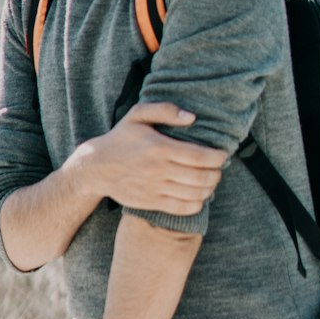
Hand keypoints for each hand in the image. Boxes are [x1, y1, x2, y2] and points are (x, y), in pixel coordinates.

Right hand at [73, 102, 226, 214]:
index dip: (216, 157)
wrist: (96, 167)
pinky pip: (180, 208)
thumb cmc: (121, 137)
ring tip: (211, 181)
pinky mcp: (150, 202)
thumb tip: (192, 117)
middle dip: (216, 174)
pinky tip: (199, 196)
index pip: (198, 155)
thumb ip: (165, 110)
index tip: (223, 155)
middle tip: (219, 169)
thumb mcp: (138, 115)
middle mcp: (158, 169)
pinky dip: (196, 204)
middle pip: (199, 176)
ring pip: (193, 194)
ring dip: (209, 188)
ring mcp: (154, 188)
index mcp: (158, 147)